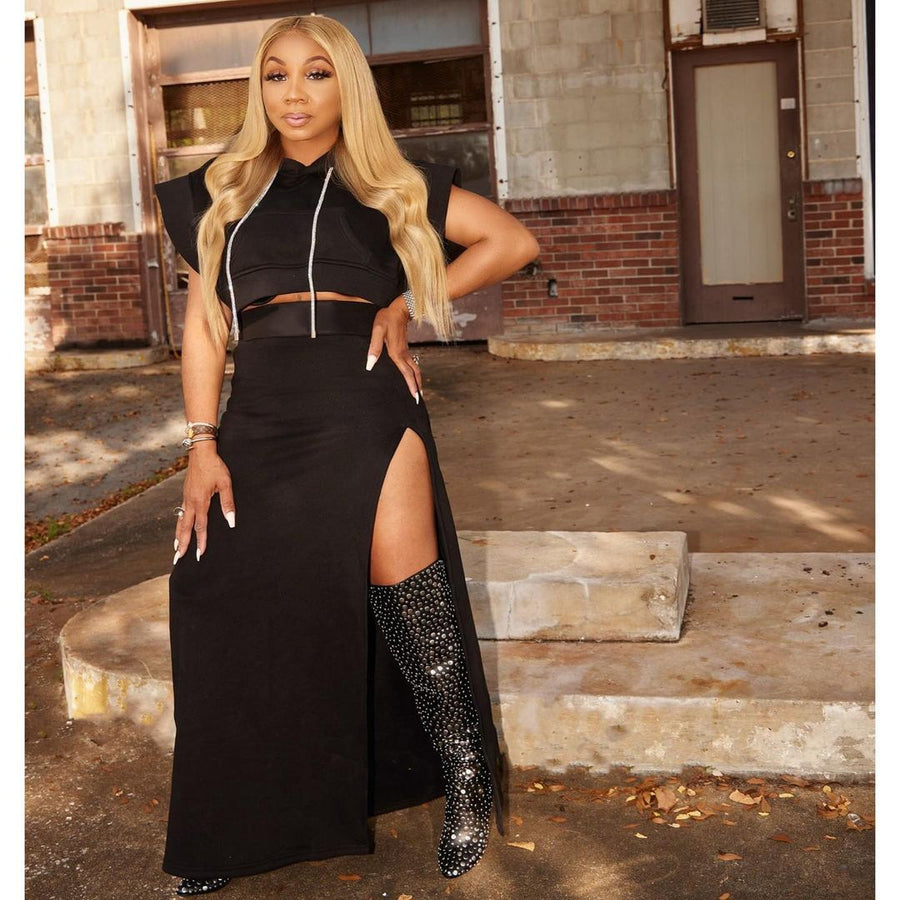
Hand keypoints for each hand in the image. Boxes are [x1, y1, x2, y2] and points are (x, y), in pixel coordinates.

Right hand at [173, 444, 235, 562]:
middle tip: (178, 559)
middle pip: (185, 528)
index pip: (200, 527)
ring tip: (176, 549)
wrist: (201, 452)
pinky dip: (179, 524)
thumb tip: (231, 522)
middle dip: (182, 544)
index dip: (200, 542)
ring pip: (180, 521)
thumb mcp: (226, 484)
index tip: (199, 554)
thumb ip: (228, 503)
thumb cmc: (216, 466)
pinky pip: (180, 513)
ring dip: (178, 536)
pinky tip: (179, 528)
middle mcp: (190, 502)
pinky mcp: (185, 494)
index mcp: (200, 501)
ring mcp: (185, 498)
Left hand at [365, 298, 422, 401]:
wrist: (399, 309)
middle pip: (413, 374)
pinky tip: (412, 376)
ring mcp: (406, 352)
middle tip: (419, 399)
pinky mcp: (405, 349)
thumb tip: (370, 365)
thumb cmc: (387, 319)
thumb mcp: (377, 331)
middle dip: (417, 387)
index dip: (411, 385)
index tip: (415, 397)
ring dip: (417, 380)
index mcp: (396, 353)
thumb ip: (374, 348)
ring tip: (418, 390)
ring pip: (414, 369)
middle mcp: (403, 354)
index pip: (406, 373)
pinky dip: (414, 373)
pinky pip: (412, 364)